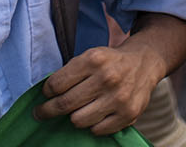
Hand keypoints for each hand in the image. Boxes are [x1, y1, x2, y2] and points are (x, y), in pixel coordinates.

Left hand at [34, 42, 166, 134]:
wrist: (144, 63)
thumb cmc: (110, 61)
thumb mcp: (90, 55)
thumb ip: (71, 72)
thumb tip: (47, 95)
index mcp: (94, 59)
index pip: (57, 83)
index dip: (46, 92)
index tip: (44, 95)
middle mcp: (107, 78)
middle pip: (65, 104)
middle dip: (47, 111)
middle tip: (41, 113)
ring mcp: (119, 98)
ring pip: (79, 120)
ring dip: (74, 117)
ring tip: (76, 110)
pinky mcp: (128, 114)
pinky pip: (97, 130)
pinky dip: (92, 125)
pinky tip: (95, 115)